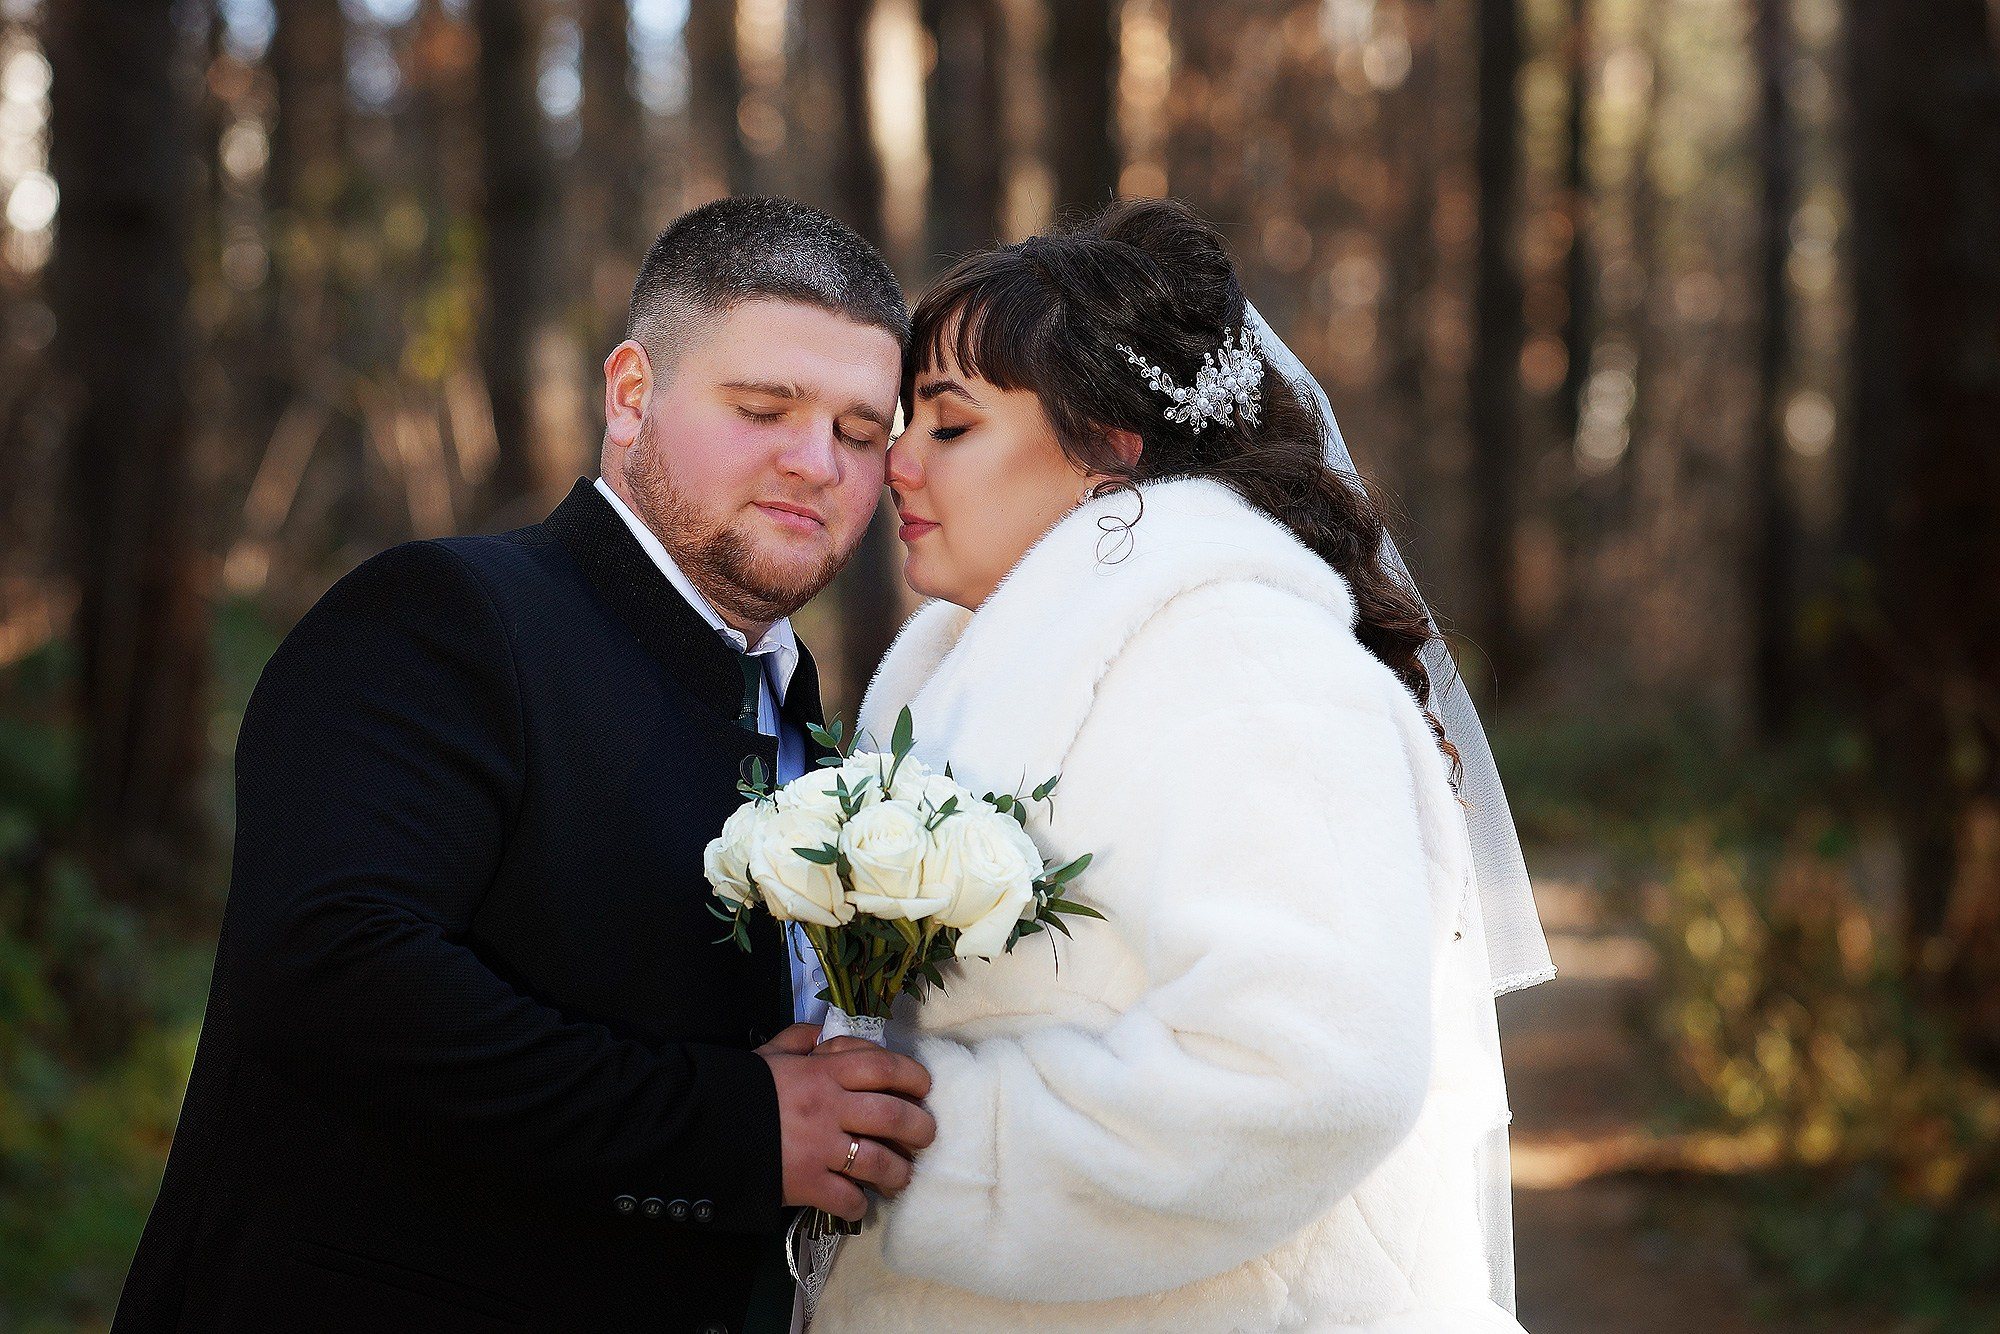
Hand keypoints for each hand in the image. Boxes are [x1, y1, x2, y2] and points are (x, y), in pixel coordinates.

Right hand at [757, 1024, 935, 1220]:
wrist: (696, 1125)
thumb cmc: (738, 1087)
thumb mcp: (770, 1053)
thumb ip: (801, 1040)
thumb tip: (825, 1035)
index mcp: (823, 1072)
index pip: (884, 1067)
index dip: (913, 1076)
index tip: (923, 1088)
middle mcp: (829, 1108)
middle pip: (894, 1116)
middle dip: (920, 1128)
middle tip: (924, 1136)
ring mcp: (819, 1148)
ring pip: (879, 1163)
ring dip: (899, 1172)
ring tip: (901, 1176)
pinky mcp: (805, 1183)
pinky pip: (847, 1200)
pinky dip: (858, 1206)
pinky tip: (858, 1204)